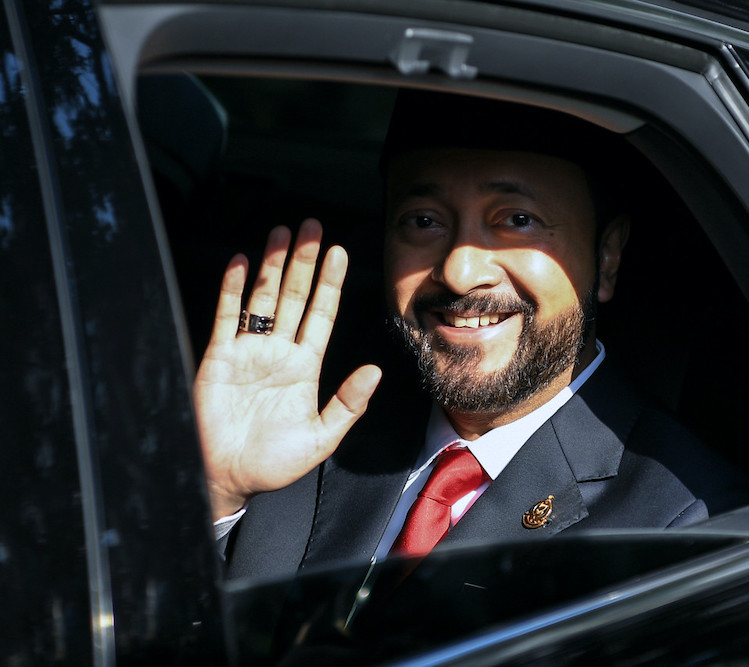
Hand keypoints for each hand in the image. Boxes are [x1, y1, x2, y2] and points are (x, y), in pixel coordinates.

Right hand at [194, 219, 380, 520]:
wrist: (225, 479)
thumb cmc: (272, 464)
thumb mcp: (321, 437)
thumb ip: (348, 404)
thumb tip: (376, 371)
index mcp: (305, 367)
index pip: (321, 314)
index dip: (330, 283)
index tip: (340, 252)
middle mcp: (278, 352)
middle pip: (293, 296)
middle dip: (303, 261)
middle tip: (312, 226)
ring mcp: (248, 352)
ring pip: (262, 298)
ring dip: (271, 265)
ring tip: (282, 233)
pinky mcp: (218, 358)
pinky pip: (226, 316)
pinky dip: (232, 288)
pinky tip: (240, 262)